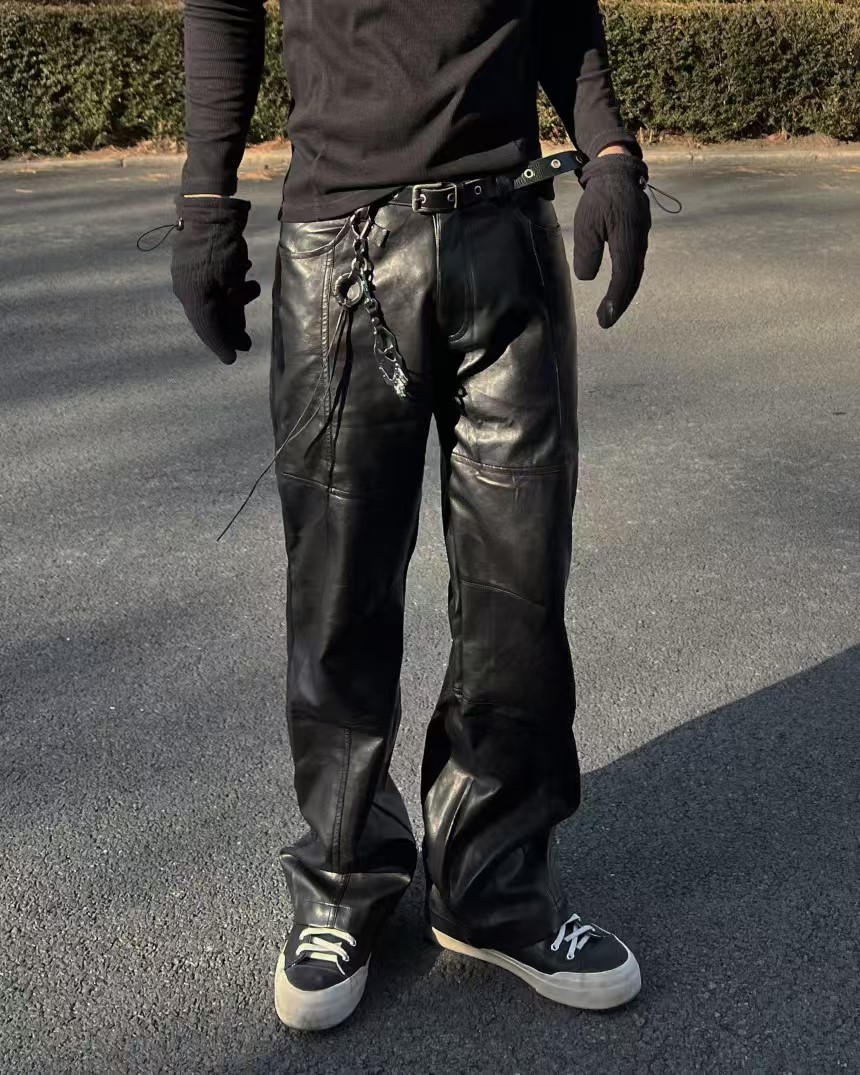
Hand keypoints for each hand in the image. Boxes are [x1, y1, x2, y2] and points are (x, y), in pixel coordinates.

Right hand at [170, 195, 260, 363]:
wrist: (209, 209)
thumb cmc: (222, 247)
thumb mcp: (231, 282)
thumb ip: (231, 306)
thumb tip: (232, 329)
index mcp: (193, 296)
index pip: (208, 328)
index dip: (221, 345)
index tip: (232, 359)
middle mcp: (187, 289)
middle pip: (210, 317)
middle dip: (229, 329)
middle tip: (246, 343)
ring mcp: (189, 275)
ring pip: (213, 300)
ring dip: (233, 305)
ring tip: (250, 298)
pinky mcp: (195, 263)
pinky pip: (212, 285)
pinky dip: (228, 289)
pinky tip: (245, 281)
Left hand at [573, 152, 650, 328]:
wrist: (617, 172)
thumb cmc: (599, 197)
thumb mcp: (586, 224)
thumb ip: (587, 252)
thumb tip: (589, 277)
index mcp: (628, 239)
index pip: (623, 277)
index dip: (615, 300)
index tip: (605, 318)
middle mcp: (639, 241)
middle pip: (633, 279)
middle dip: (620, 303)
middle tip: (606, 321)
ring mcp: (642, 237)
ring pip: (635, 271)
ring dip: (624, 293)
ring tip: (610, 310)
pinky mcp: (639, 235)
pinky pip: (635, 262)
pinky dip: (627, 279)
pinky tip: (618, 287)